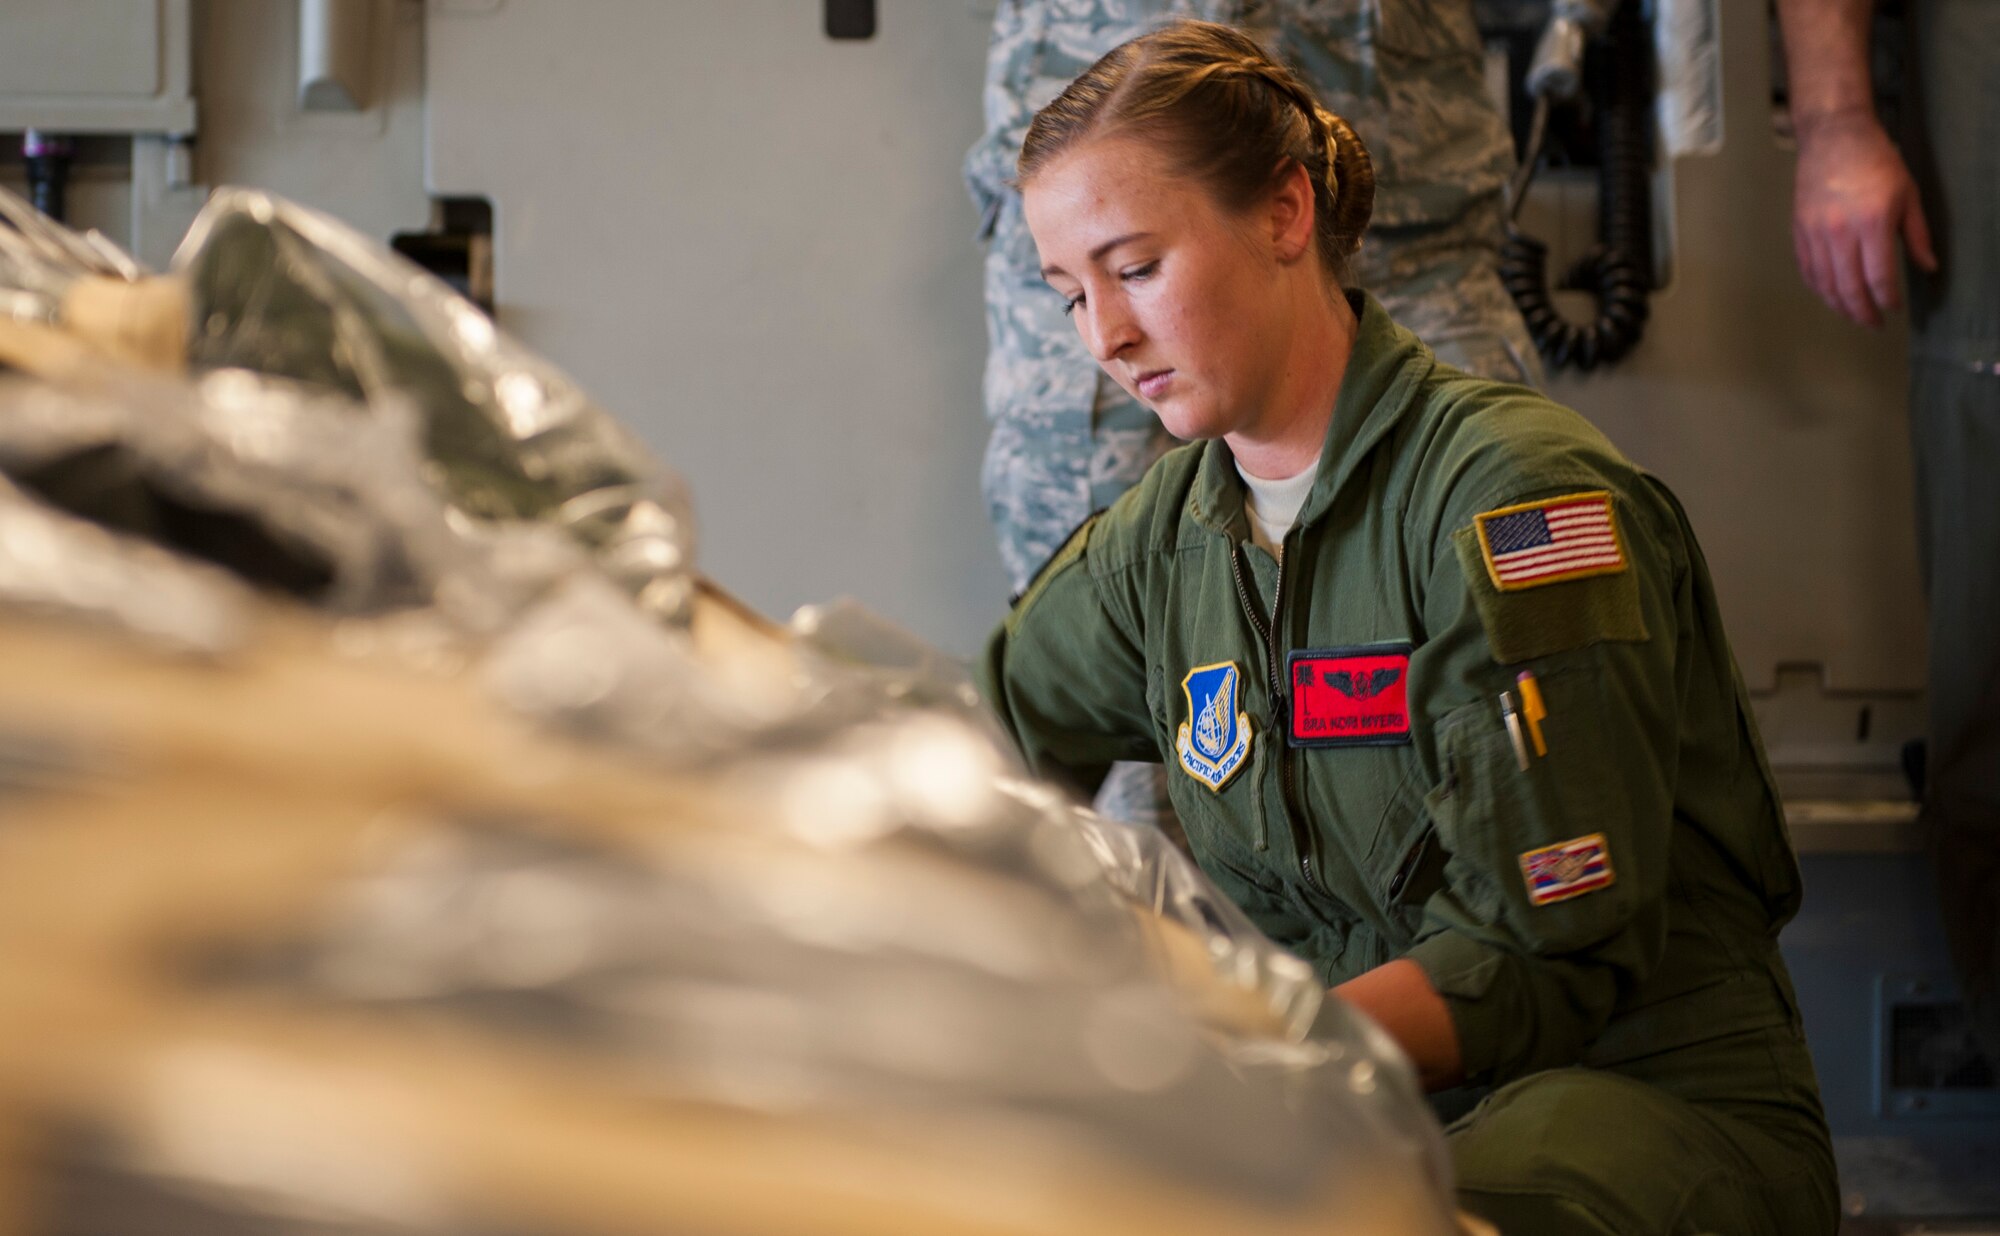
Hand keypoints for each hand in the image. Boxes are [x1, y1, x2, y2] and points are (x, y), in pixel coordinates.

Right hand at [1791, 110, 1937, 327]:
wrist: (1834, 137)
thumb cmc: (1875, 161)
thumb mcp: (1907, 195)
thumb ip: (1916, 235)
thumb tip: (1927, 267)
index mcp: (1872, 223)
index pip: (1878, 276)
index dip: (1887, 299)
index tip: (1894, 308)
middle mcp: (1840, 232)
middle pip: (1848, 287)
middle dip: (1863, 312)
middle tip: (1873, 324)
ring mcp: (1815, 233)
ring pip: (1824, 284)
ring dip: (1839, 306)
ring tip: (1852, 315)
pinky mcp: (1799, 231)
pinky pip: (1807, 270)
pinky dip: (1818, 288)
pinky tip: (1829, 295)